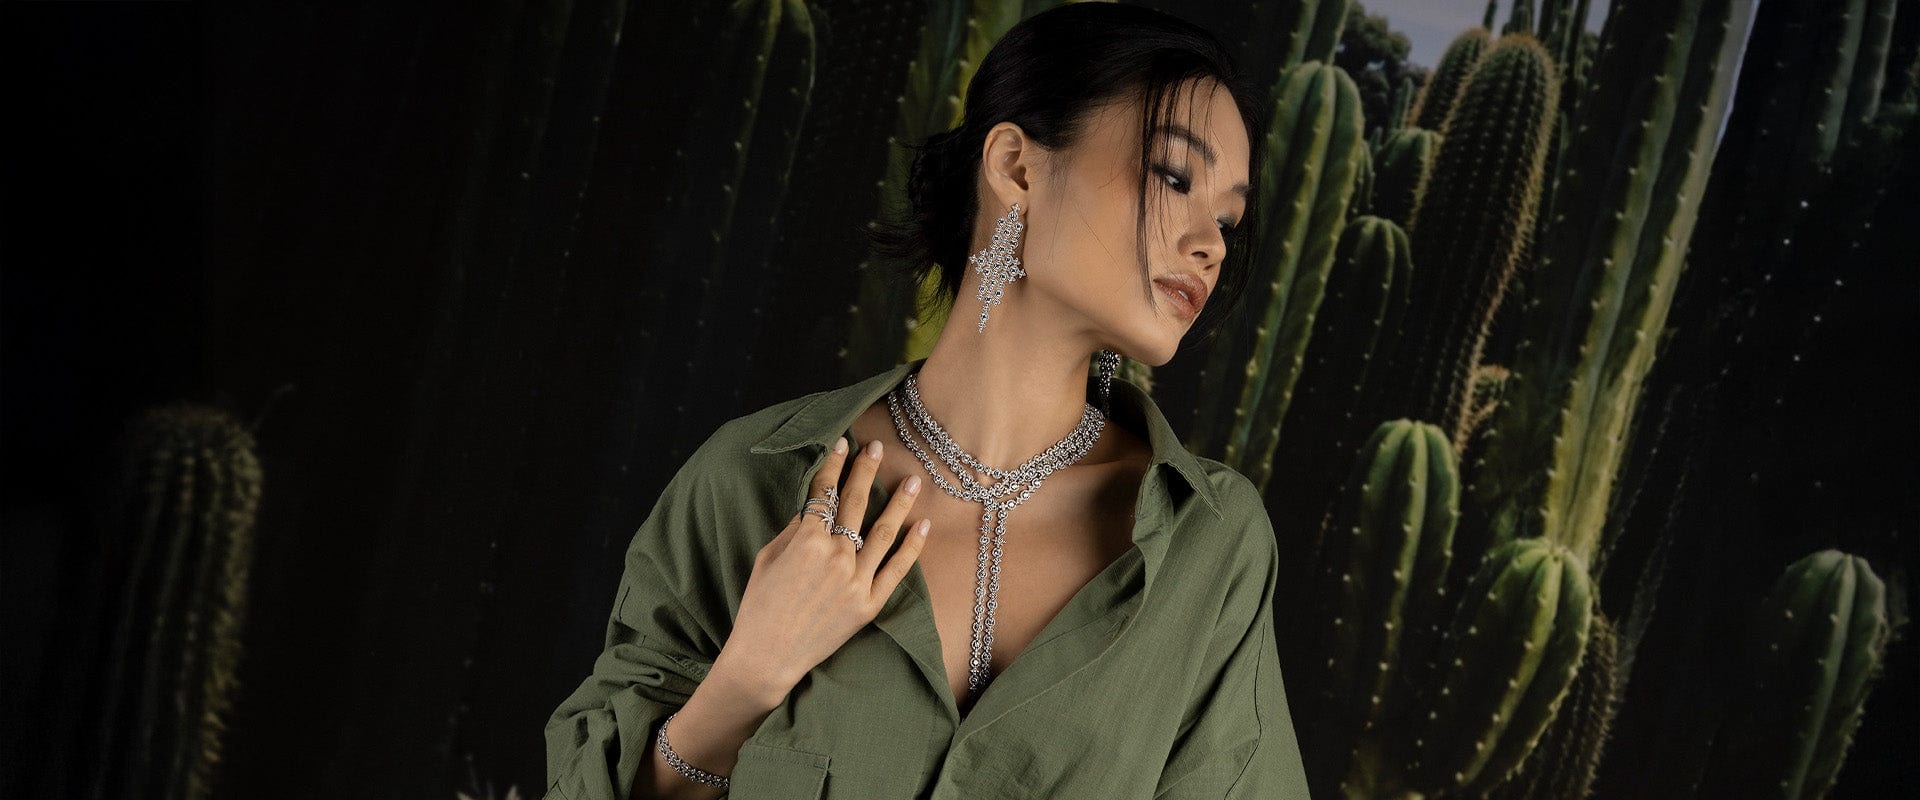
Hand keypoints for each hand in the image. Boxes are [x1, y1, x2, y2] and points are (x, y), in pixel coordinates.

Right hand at [718, 436, 930, 700]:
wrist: (767, 657)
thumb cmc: (759, 606)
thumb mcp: (767, 558)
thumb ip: (793, 530)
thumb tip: (813, 510)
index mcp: (806, 540)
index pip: (824, 493)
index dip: (833, 465)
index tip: (842, 444)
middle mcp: (835, 555)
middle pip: (855, 503)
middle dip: (865, 471)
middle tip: (876, 447)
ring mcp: (856, 580)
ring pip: (883, 531)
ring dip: (899, 501)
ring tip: (913, 478)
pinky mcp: (869, 604)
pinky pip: (896, 569)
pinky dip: (912, 546)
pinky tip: (923, 524)